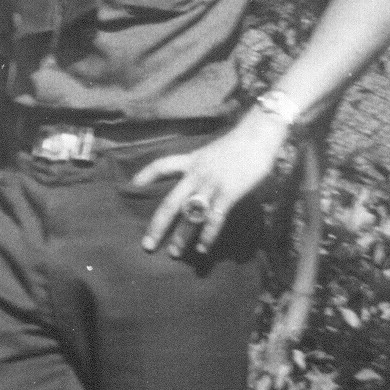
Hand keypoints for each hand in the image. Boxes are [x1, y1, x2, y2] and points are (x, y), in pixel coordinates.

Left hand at [130, 113, 287, 256]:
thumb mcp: (212, 154)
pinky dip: (207, 235)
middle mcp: (197, 173)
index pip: (162, 165)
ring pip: (190, 214)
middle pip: (171, 201)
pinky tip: (202, 249)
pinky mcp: (229, 192)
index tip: (132, 186)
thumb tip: (198, 186)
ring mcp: (212, 183)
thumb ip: (203, 169)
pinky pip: (214, 218)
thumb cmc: (238, 144)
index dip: (146, 174)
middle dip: (158, 224)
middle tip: (147, 244)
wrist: (257, 136)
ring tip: (173, 253)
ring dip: (181, 236)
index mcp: (192, 160)